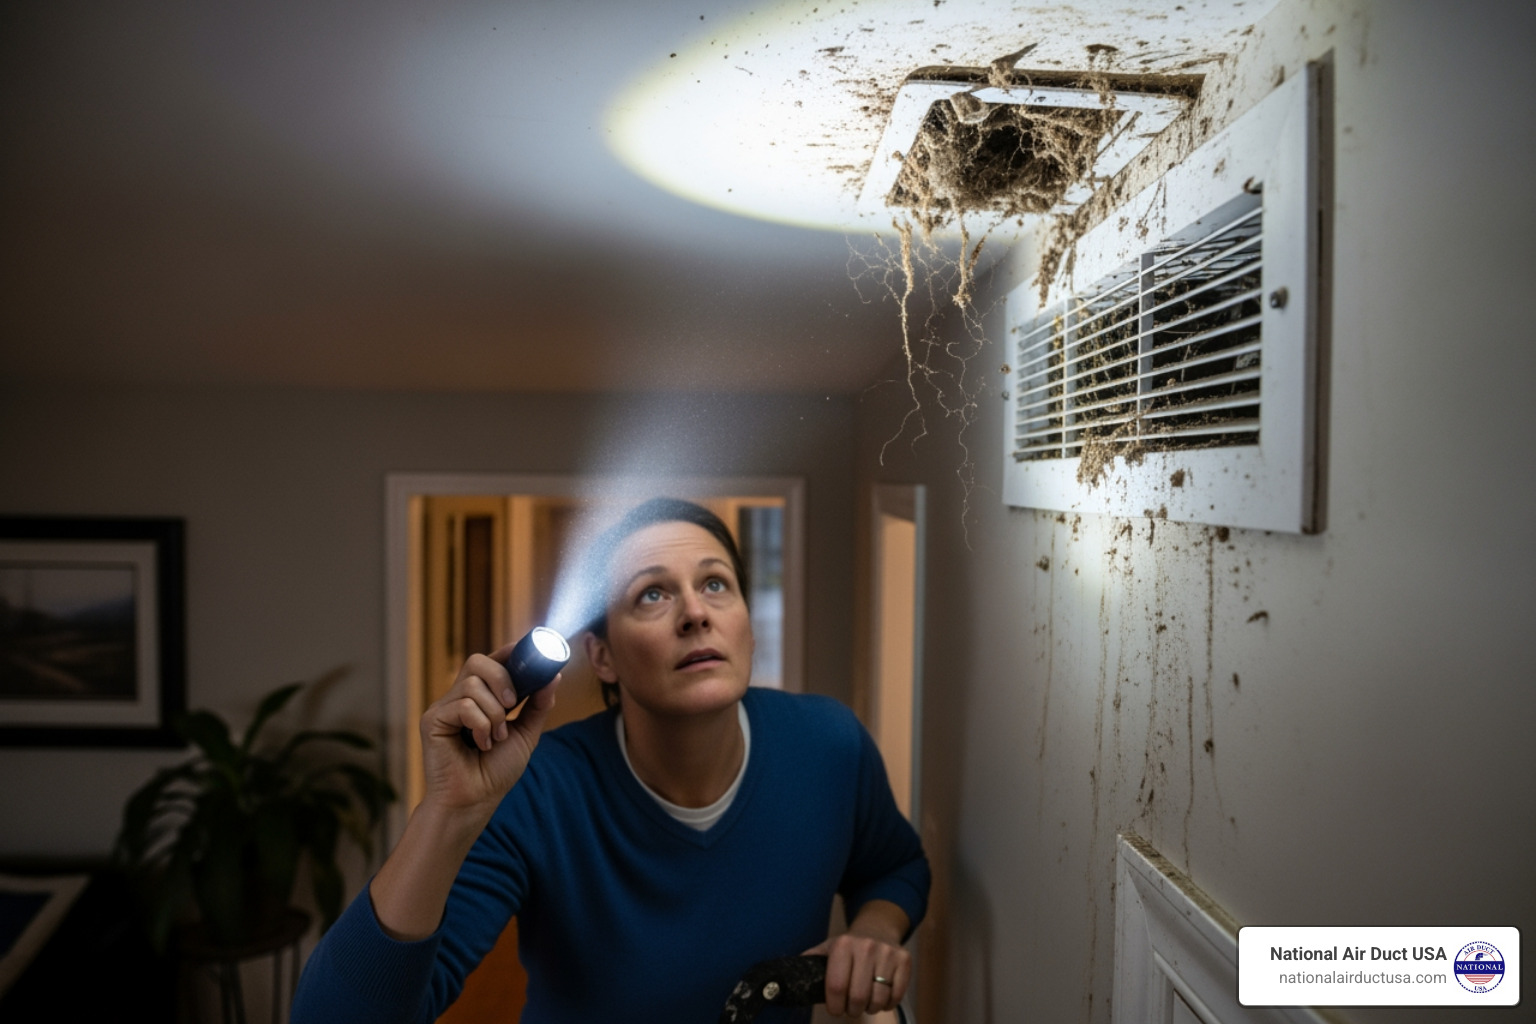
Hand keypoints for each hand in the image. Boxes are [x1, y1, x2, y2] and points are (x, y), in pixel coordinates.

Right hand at [420, 643, 560, 814]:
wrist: (476, 801)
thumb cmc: (495, 772)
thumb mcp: (525, 734)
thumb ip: (538, 705)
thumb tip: (554, 676)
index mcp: (479, 697)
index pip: (491, 661)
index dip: (509, 652)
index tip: (529, 652)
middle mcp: (459, 697)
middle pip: (478, 661)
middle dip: (503, 679)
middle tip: (513, 705)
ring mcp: (443, 708)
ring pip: (473, 685)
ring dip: (494, 713)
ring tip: (496, 737)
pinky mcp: (432, 721)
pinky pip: (464, 706)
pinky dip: (481, 725)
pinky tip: (481, 744)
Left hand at [804, 901, 910, 1017]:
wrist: (878, 928)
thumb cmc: (849, 946)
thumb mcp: (827, 948)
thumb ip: (810, 962)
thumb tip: (784, 977)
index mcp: (842, 945)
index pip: (836, 986)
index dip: (835, 1006)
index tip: (835, 1009)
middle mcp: (866, 946)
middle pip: (858, 997)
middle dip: (852, 1009)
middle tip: (850, 1007)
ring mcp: (887, 953)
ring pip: (878, 999)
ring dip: (870, 1008)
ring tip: (865, 1002)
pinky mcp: (904, 960)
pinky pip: (896, 996)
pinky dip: (888, 1003)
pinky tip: (881, 995)